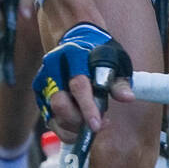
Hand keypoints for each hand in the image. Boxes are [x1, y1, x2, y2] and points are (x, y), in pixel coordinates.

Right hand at [33, 23, 133, 140]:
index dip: (87, 108)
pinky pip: (50, 120)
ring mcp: (44, 82)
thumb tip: (128, 98)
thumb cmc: (98, 52)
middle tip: (96, 124)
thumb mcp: (114, 60)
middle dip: (78, 120)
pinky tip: (80, 126)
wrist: (75, 39)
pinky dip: (66, 129)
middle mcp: (54, 69)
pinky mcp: (40, 94)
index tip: (97, 125)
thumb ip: (119, 81)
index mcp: (74, 56)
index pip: (78, 86)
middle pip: (59, 103)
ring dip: (73, 127)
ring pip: (53, 115)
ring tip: (90, 123)